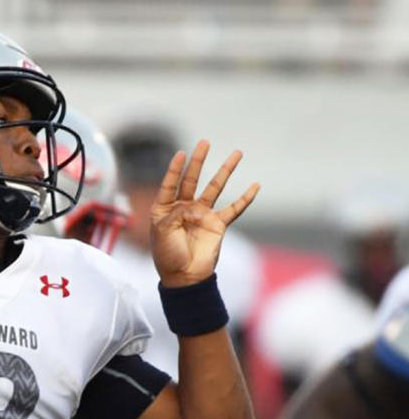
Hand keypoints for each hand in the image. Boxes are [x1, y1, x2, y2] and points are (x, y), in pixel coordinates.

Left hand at [150, 140, 259, 286]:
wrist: (184, 276)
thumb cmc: (167, 255)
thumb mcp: (163, 231)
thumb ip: (175, 214)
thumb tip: (191, 206)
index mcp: (165, 208)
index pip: (170, 183)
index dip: (175, 169)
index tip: (181, 153)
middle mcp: (183, 207)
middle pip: (192, 179)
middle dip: (199, 161)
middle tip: (205, 142)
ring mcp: (202, 214)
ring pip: (215, 188)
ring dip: (225, 171)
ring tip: (237, 153)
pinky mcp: (218, 224)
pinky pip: (234, 209)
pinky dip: (245, 199)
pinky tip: (255, 186)